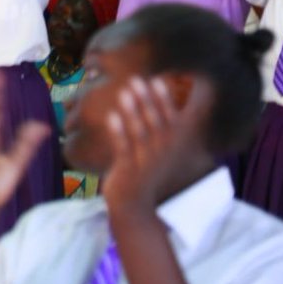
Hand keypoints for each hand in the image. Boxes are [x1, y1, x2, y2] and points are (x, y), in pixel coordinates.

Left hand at [100, 77, 195, 214]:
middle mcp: (161, 153)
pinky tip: (111, 116)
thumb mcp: (156, 150)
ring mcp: (145, 162)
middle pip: (155, 122)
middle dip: (147, 100)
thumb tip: (161, 101)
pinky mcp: (128, 170)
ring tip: (124, 91)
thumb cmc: (144, 171)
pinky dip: (118, 131)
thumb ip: (161, 128)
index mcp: (171, 147)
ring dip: (132, 111)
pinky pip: (123, 148)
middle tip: (137, 79)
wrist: (134, 204)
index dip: (165, 100)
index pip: (172, 119)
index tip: (158, 80)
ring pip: (139, 133)